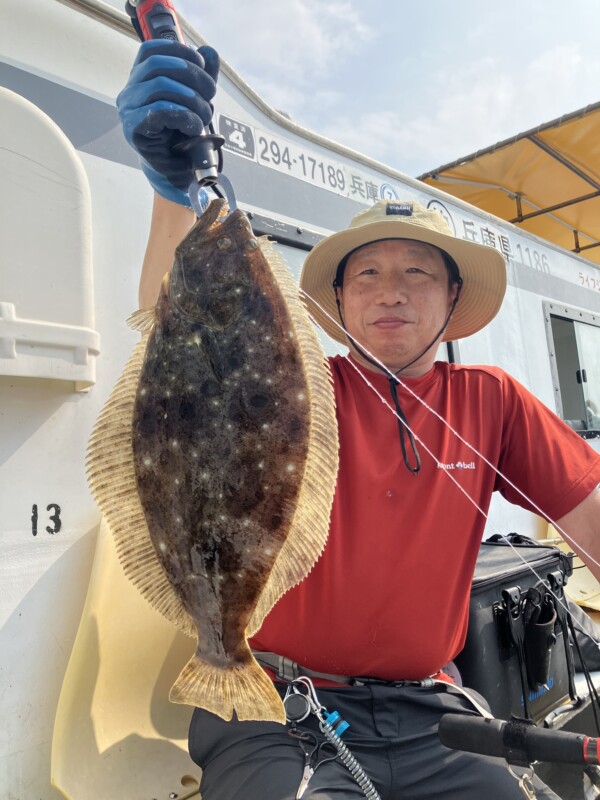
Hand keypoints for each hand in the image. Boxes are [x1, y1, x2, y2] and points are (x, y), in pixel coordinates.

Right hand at [117, 40, 219, 205]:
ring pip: (161, 87)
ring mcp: (128, 110)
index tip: (202, 64)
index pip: (152, 50)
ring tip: (204, 117)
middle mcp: (130, 91)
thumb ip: (202, 77)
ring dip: (193, 100)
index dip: (179, 50)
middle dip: (193, 75)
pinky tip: (194, 128)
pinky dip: (185, 116)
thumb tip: (210, 53)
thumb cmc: (181, 135)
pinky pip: (159, 111)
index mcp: (141, 79)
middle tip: (211, 94)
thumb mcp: (196, 101)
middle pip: (158, 65)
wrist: (175, 171)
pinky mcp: (133, 130)